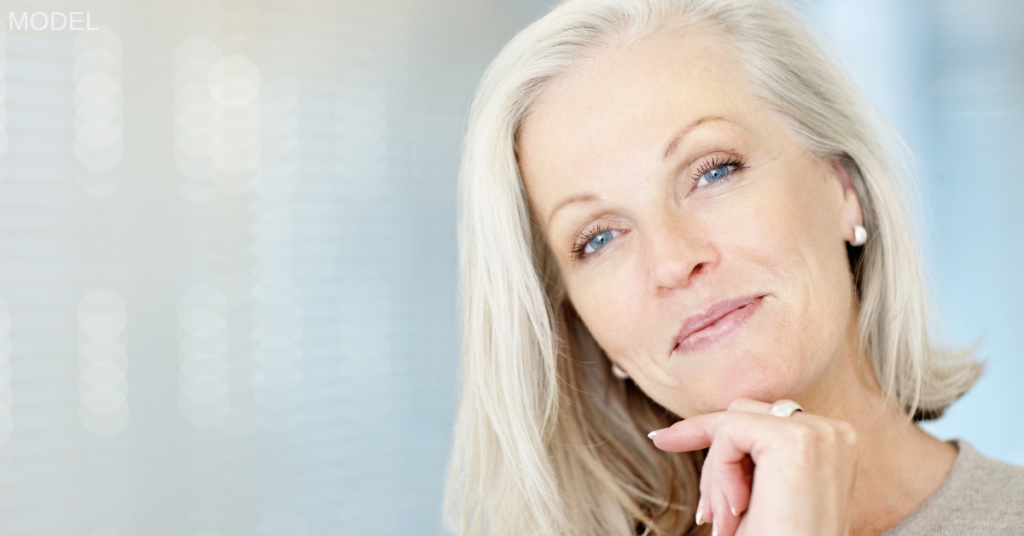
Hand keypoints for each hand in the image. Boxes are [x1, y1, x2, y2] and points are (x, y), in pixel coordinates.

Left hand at [650, 398, 859, 535]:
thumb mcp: (755, 494)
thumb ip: (741, 456)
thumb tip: (674, 431)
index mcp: (833, 443)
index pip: (760, 418)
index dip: (710, 429)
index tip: (662, 439)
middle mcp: (834, 432)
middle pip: (743, 414)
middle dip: (715, 461)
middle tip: (709, 515)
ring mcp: (819, 433)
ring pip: (732, 423)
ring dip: (716, 475)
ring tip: (725, 522)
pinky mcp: (795, 440)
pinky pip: (728, 433)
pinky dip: (719, 474)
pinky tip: (737, 510)